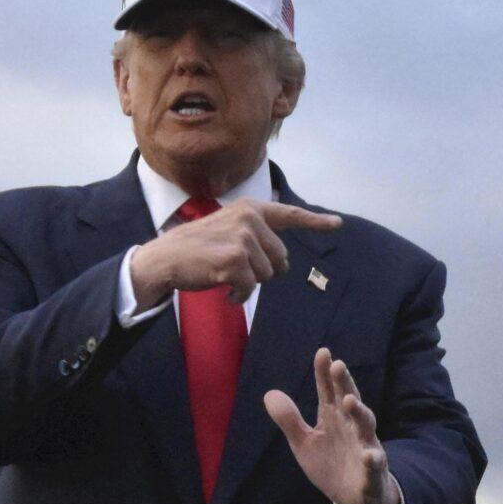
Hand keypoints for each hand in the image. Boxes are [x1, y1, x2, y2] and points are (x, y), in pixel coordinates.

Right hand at [128, 199, 342, 311]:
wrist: (164, 259)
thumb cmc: (197, 249)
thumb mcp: (229, 231)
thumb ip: (257, 238)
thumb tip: (283, 263)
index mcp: (250, 209)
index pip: (289, 215)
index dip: (315, 222)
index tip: (338, 224)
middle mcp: (249, 218)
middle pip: (280, 259)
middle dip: (262, 271)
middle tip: (235, 267)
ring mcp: (243, 237)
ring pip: (267, 275)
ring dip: (247, 283)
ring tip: (224, 274)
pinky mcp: (235, 258)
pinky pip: (250, 288)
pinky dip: (238, 295)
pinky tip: (222, 288)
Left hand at [265, 349, 401, 503]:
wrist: (356, 497)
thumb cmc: (331, 463)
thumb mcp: (304, 443)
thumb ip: (289, 420)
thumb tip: (269, 393)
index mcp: (334, 418)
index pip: (328, 391)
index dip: (325, 374)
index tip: (322, 352)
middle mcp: (352, 427)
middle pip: (349, 401)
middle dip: (344, 384)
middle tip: (338, 365)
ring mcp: (365, 447)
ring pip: (365, 426)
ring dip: (359, 412)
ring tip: (349, 401)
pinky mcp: (373, 471)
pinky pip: (374, 464)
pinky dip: (373, 460)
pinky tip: (368, 455)